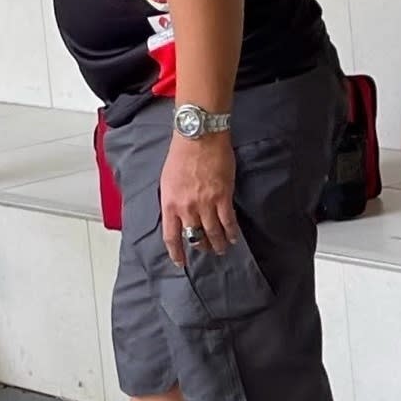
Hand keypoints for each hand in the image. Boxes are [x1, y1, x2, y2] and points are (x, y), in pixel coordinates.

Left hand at [161, 130, 237, 266]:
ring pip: (212, 233)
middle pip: (194, 237)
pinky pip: (228, 222)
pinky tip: (233, 237)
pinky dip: (231, 232)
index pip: (171, 236)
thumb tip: (178, 215)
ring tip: (222, 248)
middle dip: (201, 247)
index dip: (176, 252)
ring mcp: (205, 204)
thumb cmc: (181, 155)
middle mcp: (186, 208)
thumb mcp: (168, 180)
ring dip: (218, 244)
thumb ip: (173, 200)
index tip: (180, 262)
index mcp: (170, 203)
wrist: (198, 138)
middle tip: (207, 250)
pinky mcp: (223, 197)